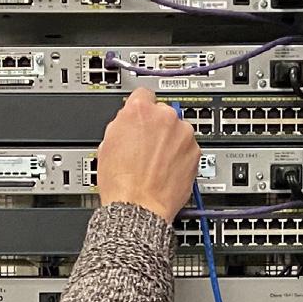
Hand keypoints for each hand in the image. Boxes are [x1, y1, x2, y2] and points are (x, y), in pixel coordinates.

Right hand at [97, 88, 200, 223]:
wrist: (138, 207)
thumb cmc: (121, 182)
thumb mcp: (107, 144)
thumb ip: (122, 124)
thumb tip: (128, 121)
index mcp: (139, 110)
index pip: (144, 94)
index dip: (141, 109)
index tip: (142, 117)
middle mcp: (165, 117)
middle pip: (163, 113)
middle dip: (157, 127)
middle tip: (147, 147)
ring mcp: (184, 135)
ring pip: (178, 130)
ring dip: (171, 141)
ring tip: (157, 162)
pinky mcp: (195, 152)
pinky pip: (188, 148)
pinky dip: (181, 156)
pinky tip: (167, 169)